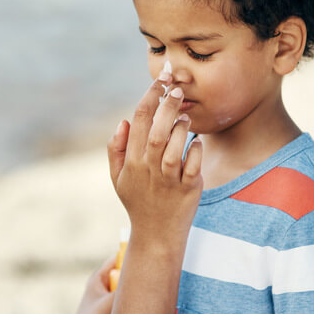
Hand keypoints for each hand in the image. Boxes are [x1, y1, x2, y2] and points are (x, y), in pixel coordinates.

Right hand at [107, 76, 202, 250]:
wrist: (155, 235)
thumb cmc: (138, 201)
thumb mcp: (117, 178)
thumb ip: (116, 149)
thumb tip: (122, 122)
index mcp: (131, 161)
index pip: (139, 120)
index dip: (150, 95)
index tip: (161, 78)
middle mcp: (148, 169)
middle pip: (157, 131)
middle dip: (167, 105)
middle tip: (177, 87)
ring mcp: (168, 180)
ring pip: (173, 148)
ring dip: (181, 127)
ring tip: (185, 115)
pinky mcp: (188, 190)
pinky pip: (193, 167)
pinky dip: (195, 151)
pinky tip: (197, 141)